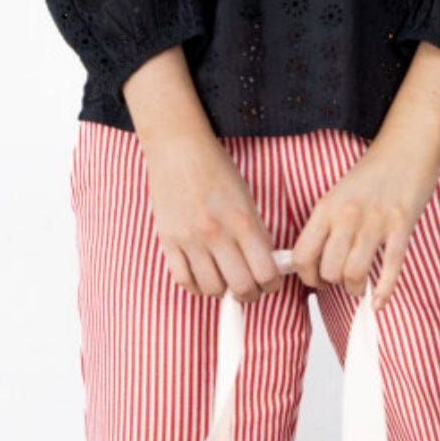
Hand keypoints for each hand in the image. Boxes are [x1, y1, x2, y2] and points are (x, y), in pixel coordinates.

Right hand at [143, 127, 282, 301]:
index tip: (268, 282)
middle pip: (241, 288)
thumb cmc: (216, 170)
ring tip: (224, 280)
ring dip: (222, 291)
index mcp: (243, 221)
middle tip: (248, 288)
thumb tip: (267, 269)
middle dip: (249, 294)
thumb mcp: (247, 199)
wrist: (178, 146)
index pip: (266, 273)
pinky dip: (196, 287)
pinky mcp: (168, 240)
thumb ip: (257, 235)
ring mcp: (190, 238)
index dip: (271, 285)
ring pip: (213, 289)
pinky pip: (184, 280)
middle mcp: (217, 233)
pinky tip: (203, 277)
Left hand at [291, 40, 439, 309]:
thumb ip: (326, 225)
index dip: (307, 277)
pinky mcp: (401, 226)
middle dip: (334, 284)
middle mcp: (346, 215)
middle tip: (342, 280)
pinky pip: (390, 268)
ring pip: (354, 273)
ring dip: (356, 288)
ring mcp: (375, 222)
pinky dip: (384, 291)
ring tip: (359, 287)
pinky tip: (378, 302)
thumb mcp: (338, 195)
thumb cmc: (373, 174)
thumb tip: (315, 261)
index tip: (315, 281)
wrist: (407, 146)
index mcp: (326, 207)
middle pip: (329, 270)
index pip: (302, 255)